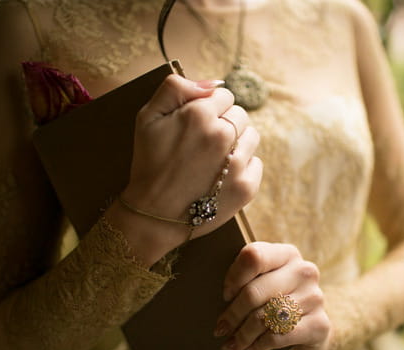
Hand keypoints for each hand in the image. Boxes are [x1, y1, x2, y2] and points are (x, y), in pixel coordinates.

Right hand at [106, 75, 261, 264]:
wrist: (154, 214)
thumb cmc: (150, 163)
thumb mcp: (147, 117)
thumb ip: (175, 88)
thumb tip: (212, 82)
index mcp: (199, 114)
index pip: (223, 94)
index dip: (208, 108)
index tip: (196, 125)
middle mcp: (223, 135)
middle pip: (240, 114)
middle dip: (225, 124)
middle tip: (203, 145)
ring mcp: (237, 162)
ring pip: (252, 136)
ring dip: (237, 143)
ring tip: (213, 160)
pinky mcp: (247, 186)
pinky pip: (256, 163)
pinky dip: (243, 167)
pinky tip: (221, 176)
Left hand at [215, 242, 332, 349]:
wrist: (311, 326)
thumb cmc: (277, 299)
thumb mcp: (264, 280)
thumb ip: (247, 278)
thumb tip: (223, 299)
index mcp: (287, 254)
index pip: (253, 257)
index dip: (234, 278)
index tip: (226, 295)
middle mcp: (304, 271)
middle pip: (254, 292)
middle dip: (232, 314)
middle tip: (221, 328)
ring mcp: (314, 297)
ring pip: (264, 317)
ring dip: (243, 334)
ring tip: (232, 342)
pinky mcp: (320, 324)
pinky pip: (278, 336)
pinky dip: (259, 344)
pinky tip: (252, 346)